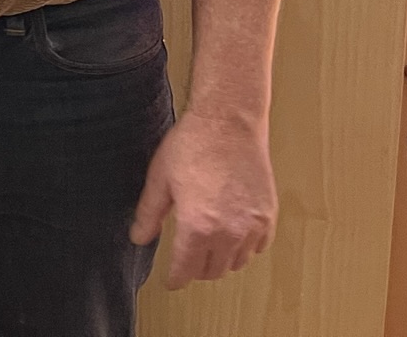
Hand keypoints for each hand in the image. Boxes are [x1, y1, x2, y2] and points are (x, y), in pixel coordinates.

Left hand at [129, 111, 276, 287]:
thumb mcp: (160, 179)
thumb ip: (149, 214)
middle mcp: (228, 232)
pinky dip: (244, 249)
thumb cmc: (192, 146)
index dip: (176, 278)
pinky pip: (258, 247)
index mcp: (197, 226)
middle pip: (213, 270)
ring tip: (208, 247)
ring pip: (236, 262)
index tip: (172, 281)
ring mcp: (252, 226)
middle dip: (197, 269)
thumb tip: (139, 238)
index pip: (186, 269)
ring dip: (221, 260)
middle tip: (187, 260)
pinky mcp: (268, 216)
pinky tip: (232, 235)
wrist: (228, 123)